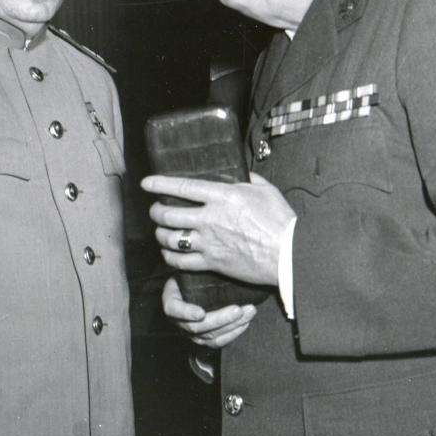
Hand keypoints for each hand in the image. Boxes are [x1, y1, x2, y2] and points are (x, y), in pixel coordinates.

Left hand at [142, 172, 294, 286]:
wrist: (288, 254)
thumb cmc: (281, 221)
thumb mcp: (266, 190)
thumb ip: (248, 179)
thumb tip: (239, 173)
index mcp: (222, 197)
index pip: (183, 187)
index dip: (160, 184)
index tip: (146, 183)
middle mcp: (210, 219)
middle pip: (168, 214)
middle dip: (155, 212)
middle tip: (155, 210)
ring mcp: (209, 242)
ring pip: (170, 238)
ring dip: (160, 234)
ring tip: (161, 231)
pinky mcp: (212, 263)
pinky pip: (181, 262)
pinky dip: (170, 257)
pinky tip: (170, 253)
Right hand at [161, 276, 255, 347]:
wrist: (200, 283)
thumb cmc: (195, 273)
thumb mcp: (191, 268)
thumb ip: (195, 268)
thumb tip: (206, 259)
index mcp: (172, 300)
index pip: (172, 310)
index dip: (186, 313)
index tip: (201, 313)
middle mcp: (179, 319)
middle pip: (195, 327)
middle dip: (220, 319)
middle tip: (238, 309)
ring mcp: (192, 331)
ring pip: (210, 336)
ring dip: (232, 326)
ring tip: (248, 312)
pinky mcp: (205, 337)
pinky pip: (218, 342)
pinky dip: (234, 333)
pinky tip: (245, 322)